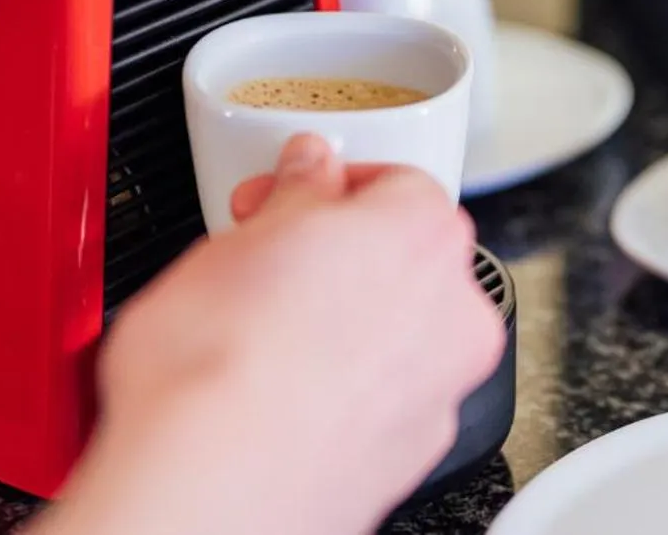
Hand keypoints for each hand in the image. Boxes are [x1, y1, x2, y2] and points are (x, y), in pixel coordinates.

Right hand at [35, 135, 503, 534]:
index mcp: (423, 232)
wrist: (214, 492)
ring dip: (349, 324)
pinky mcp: (414, 453)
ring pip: (403, 331)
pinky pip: (387, 397)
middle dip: (342, 254)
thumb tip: (306, 174)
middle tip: (267, 263)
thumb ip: (292, 195)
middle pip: (409, 256)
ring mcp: (441, 388)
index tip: (281, 199)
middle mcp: (453, 310)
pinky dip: (348, 390)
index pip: (394, 181)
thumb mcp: (236, 242)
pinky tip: (284, 394)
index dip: (325, 187)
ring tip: (265, 336)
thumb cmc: (222, 370)